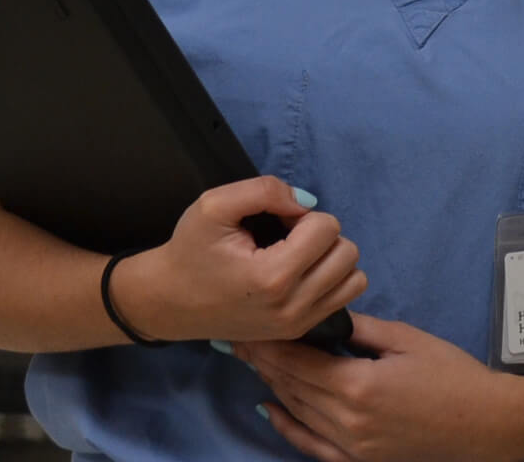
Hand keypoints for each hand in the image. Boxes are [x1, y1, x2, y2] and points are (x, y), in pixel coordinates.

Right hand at [113, 177, 365, 344]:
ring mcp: (298, 325)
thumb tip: (306, 203)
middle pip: (347, 253)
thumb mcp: (215, 204)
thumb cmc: (190, 251)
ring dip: (330, 258)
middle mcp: (293, 307)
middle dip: (321, 235)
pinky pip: (343, 298)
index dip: (301, 214)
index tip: (274, 223)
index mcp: (273, 277)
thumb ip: (265, 191)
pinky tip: (298, 274)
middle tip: (287, 237)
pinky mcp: (299, 332)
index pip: (327, 228)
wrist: (169, 302)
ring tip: (296, 255)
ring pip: (354, 279)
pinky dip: (330, 280)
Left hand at [239, 314, 523, 461]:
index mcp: (357, 386)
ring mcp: (351, 447)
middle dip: (264, 360)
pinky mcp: (359, 460)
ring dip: (272, 385)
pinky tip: (269, 409)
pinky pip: (312, 445)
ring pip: (298, 411)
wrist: (484, 423)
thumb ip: (360, 329)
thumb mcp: (405, 339)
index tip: (251, 323)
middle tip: (239, 335)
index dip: (271, 342)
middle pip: (292, 386)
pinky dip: (288, 427)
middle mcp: (346, 421)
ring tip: (250, 360)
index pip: (298, 361)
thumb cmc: (451, 375)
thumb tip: (326, 314)